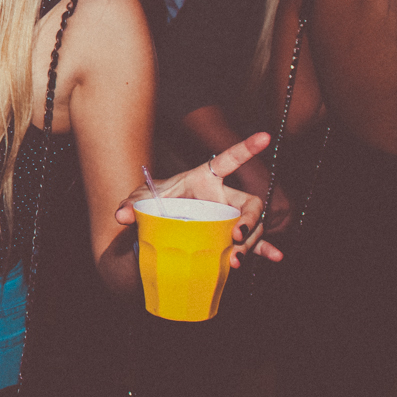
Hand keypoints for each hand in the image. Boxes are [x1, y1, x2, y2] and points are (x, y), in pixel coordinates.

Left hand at [114, 132, 283, 266]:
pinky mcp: (232, 234)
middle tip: (237, 236)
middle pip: (250, 203)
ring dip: (250, 243)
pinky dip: (264, 249)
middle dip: (250, 219)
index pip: (228, 159)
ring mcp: (231, 215)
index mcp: (206, 177)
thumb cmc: (156, 200)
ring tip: (235, 260)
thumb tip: (121, 214)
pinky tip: (275, 257)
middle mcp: (224, 194)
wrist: (159, 219)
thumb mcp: (142, 198)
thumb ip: (132, 203)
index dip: (246, 147)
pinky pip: (255, 241)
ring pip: (253, 226)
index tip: (265, 135)